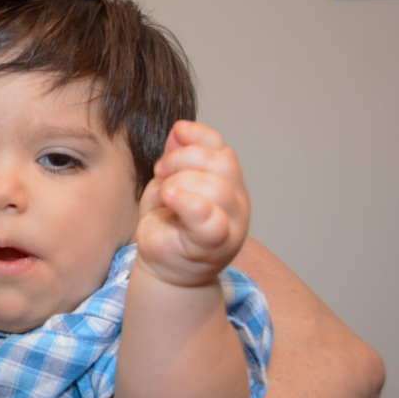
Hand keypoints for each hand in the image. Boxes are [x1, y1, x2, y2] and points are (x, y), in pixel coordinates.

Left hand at [135, 121, 249, 287]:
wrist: (164, 269)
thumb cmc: (167, 226)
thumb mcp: (169, 182)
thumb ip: (177, 157)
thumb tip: (180, 128)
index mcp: (227, 182)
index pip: (221, 148)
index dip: (197, 136)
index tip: (173, 139)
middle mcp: (237, 201)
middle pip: (222, 163)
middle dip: (183, 159)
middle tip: (161, 172)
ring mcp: (232, 224)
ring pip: (217, 187)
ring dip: (180, 182)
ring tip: (163, 194)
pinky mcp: (216, 244)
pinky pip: (210, 218)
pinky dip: (187, 202)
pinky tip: (168, 199)